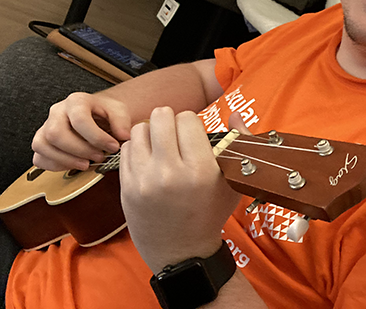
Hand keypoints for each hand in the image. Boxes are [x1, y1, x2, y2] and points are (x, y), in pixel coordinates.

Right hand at [31, 92, 131, 170]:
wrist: (97, 114)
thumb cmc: (104, 113)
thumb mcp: (119, 111)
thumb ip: (122, 122)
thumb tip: (123, 136)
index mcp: (76, 101)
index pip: (79, 119)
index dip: (96, 137)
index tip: (112, 147)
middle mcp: (57, 112)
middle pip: (56, 134)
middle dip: (79, 150)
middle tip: (99, 157)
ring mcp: (46, 127)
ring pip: (43, 145)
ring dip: (66, 160)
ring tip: (86, 163)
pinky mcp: (42, 142)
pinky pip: (39, 158)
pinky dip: (55, 165)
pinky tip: (72, 164)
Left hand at [119, 106, 241, 272]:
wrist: (182, 253)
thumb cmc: (210, 213)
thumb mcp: (233, 182)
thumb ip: (239, 143)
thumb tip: (236, 113)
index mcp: (201, 170)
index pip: (188, 118)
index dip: (192, 124)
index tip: (193, 137)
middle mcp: (171, 173)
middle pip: (161, 116)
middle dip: (170, 121)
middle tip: (174, 135)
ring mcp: (145, 180)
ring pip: (140, 129)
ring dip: (151, 133)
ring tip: (160, 147)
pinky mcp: (127, 187)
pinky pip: (126, 148)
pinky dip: (137, 149)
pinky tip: (148, 160)